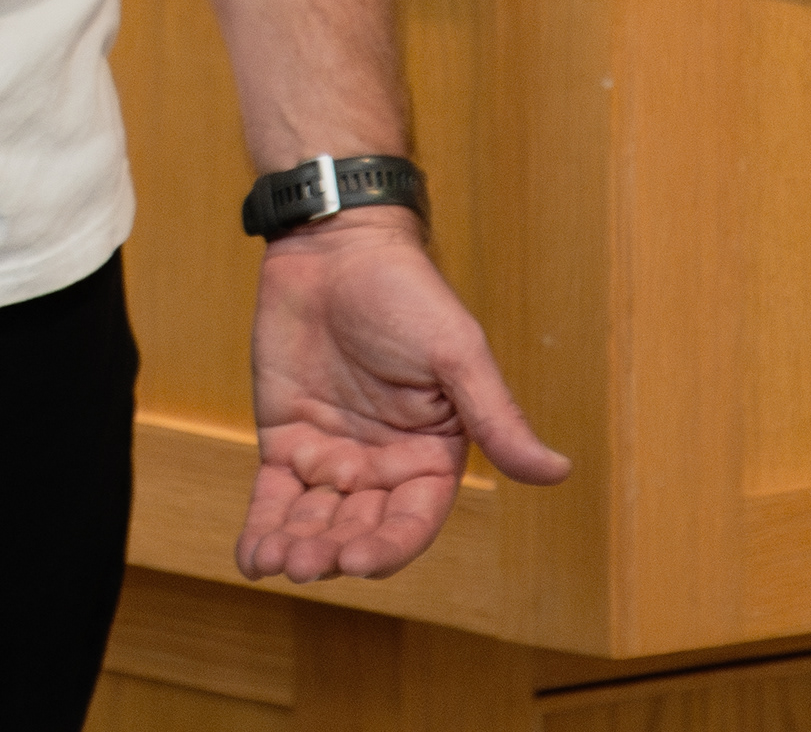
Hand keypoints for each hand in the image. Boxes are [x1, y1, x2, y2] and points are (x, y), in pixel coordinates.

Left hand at [237, 210, 569, 583]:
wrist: (334, 245)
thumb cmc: (406, 292)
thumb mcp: (457, 353)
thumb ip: (496, 417)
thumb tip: (558, 471)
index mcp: (431, 455)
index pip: (413, 520)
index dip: (388, 546)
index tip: (358, 560)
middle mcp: (383, 466)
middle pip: (360, 528)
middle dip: (333, 553)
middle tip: (306, 564)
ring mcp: (332, 456)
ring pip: (315, 521)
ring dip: (296, 548)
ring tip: (275, 561)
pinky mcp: (286, 440)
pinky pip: (275, 496)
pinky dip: (263, 528)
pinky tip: (252, 559)